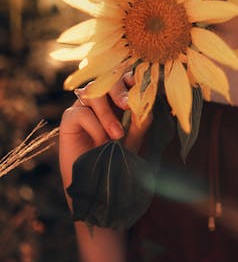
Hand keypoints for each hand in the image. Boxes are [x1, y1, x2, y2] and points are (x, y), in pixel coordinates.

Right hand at [58, 73, 151, 195]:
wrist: (97, 184)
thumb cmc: (117, 158)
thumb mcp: (134, 139)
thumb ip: (140, 121)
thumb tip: (144, 102)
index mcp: (119, 100)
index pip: (123, 79)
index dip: (129, 78)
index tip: (138, 86)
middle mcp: (101, 100)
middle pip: (106, 81)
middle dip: (118, 90)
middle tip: (127, 104)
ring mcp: (85, 108)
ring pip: (93, 94)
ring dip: (107, 114)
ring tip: (116, 135)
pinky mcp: (70, 119)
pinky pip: (81, 112)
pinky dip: (94, 125)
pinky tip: (100, 141)